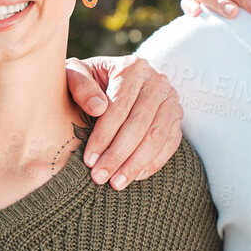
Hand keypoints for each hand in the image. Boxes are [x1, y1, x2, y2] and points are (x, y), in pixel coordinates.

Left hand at [62, 55, 181, 188]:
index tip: (88, 160)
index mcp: (132, 68)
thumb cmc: (87, 81)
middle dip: (118, 155)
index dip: (103, 136)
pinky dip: (153, 162)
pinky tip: (134, 176)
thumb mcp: (75, 74)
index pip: (119, 107)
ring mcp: (170, 99)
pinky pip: (170, 143)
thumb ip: (79, 84)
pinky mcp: (176, 116)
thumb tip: (97, 108)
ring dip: (136, 164)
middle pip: (139, 124)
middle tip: (100, 177)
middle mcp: (156, 81)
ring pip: (157, 136)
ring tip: (116, 183)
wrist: (107, 79)